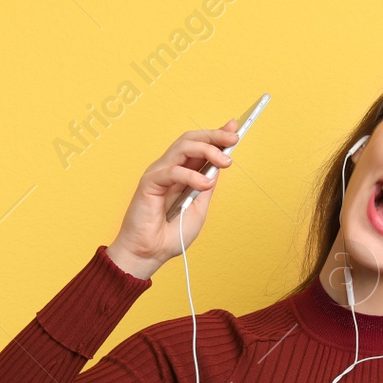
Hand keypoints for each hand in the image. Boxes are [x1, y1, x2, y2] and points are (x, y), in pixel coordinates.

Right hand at [106, 118, 239, 278]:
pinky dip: (191, 175)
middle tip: (233, 138)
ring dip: (207, 150)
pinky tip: (205, 184)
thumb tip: (219, 166)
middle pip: (191, 140)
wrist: (150, 254)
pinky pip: (173, 171)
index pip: (198, 146)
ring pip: (183, 147)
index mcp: (181, 173)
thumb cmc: (171, 234)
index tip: (234, 128)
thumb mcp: (199, 207)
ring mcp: (158, 173)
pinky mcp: (149, 182)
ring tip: (225, 161)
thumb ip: (206, 186)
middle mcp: (169, 169)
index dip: (216, 134)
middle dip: (214, 136)